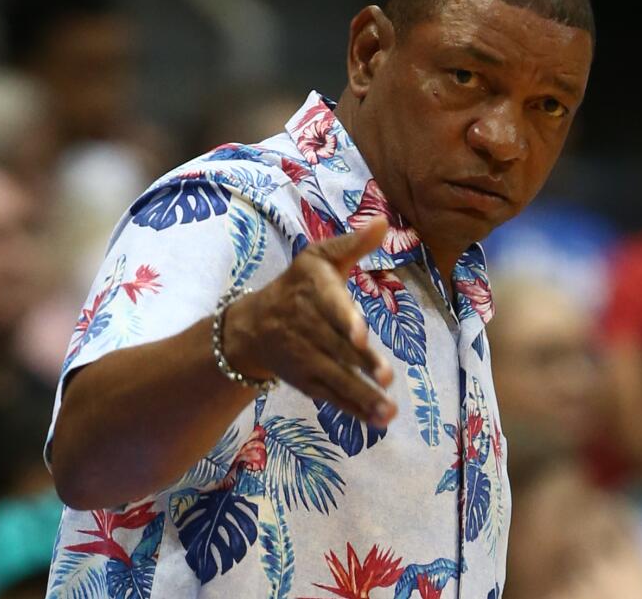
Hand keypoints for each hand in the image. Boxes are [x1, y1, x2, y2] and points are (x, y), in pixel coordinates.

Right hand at [223, 217, 397, 426]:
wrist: (252, 326)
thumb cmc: (297, 286)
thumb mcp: (318, 259)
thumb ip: (352, 244)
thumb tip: (382, 221)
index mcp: (313, 291)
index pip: (330, 305)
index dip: (345, 320)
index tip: (360, 335)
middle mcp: (308, 327)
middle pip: (337, 347)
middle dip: (361, 364)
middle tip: (386, 378)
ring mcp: (307, 358)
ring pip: (336, 378)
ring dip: (362, 395)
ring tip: (388, 411)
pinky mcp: (308, 381)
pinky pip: (332, 397)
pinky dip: (354, 409)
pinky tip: (378, 420)